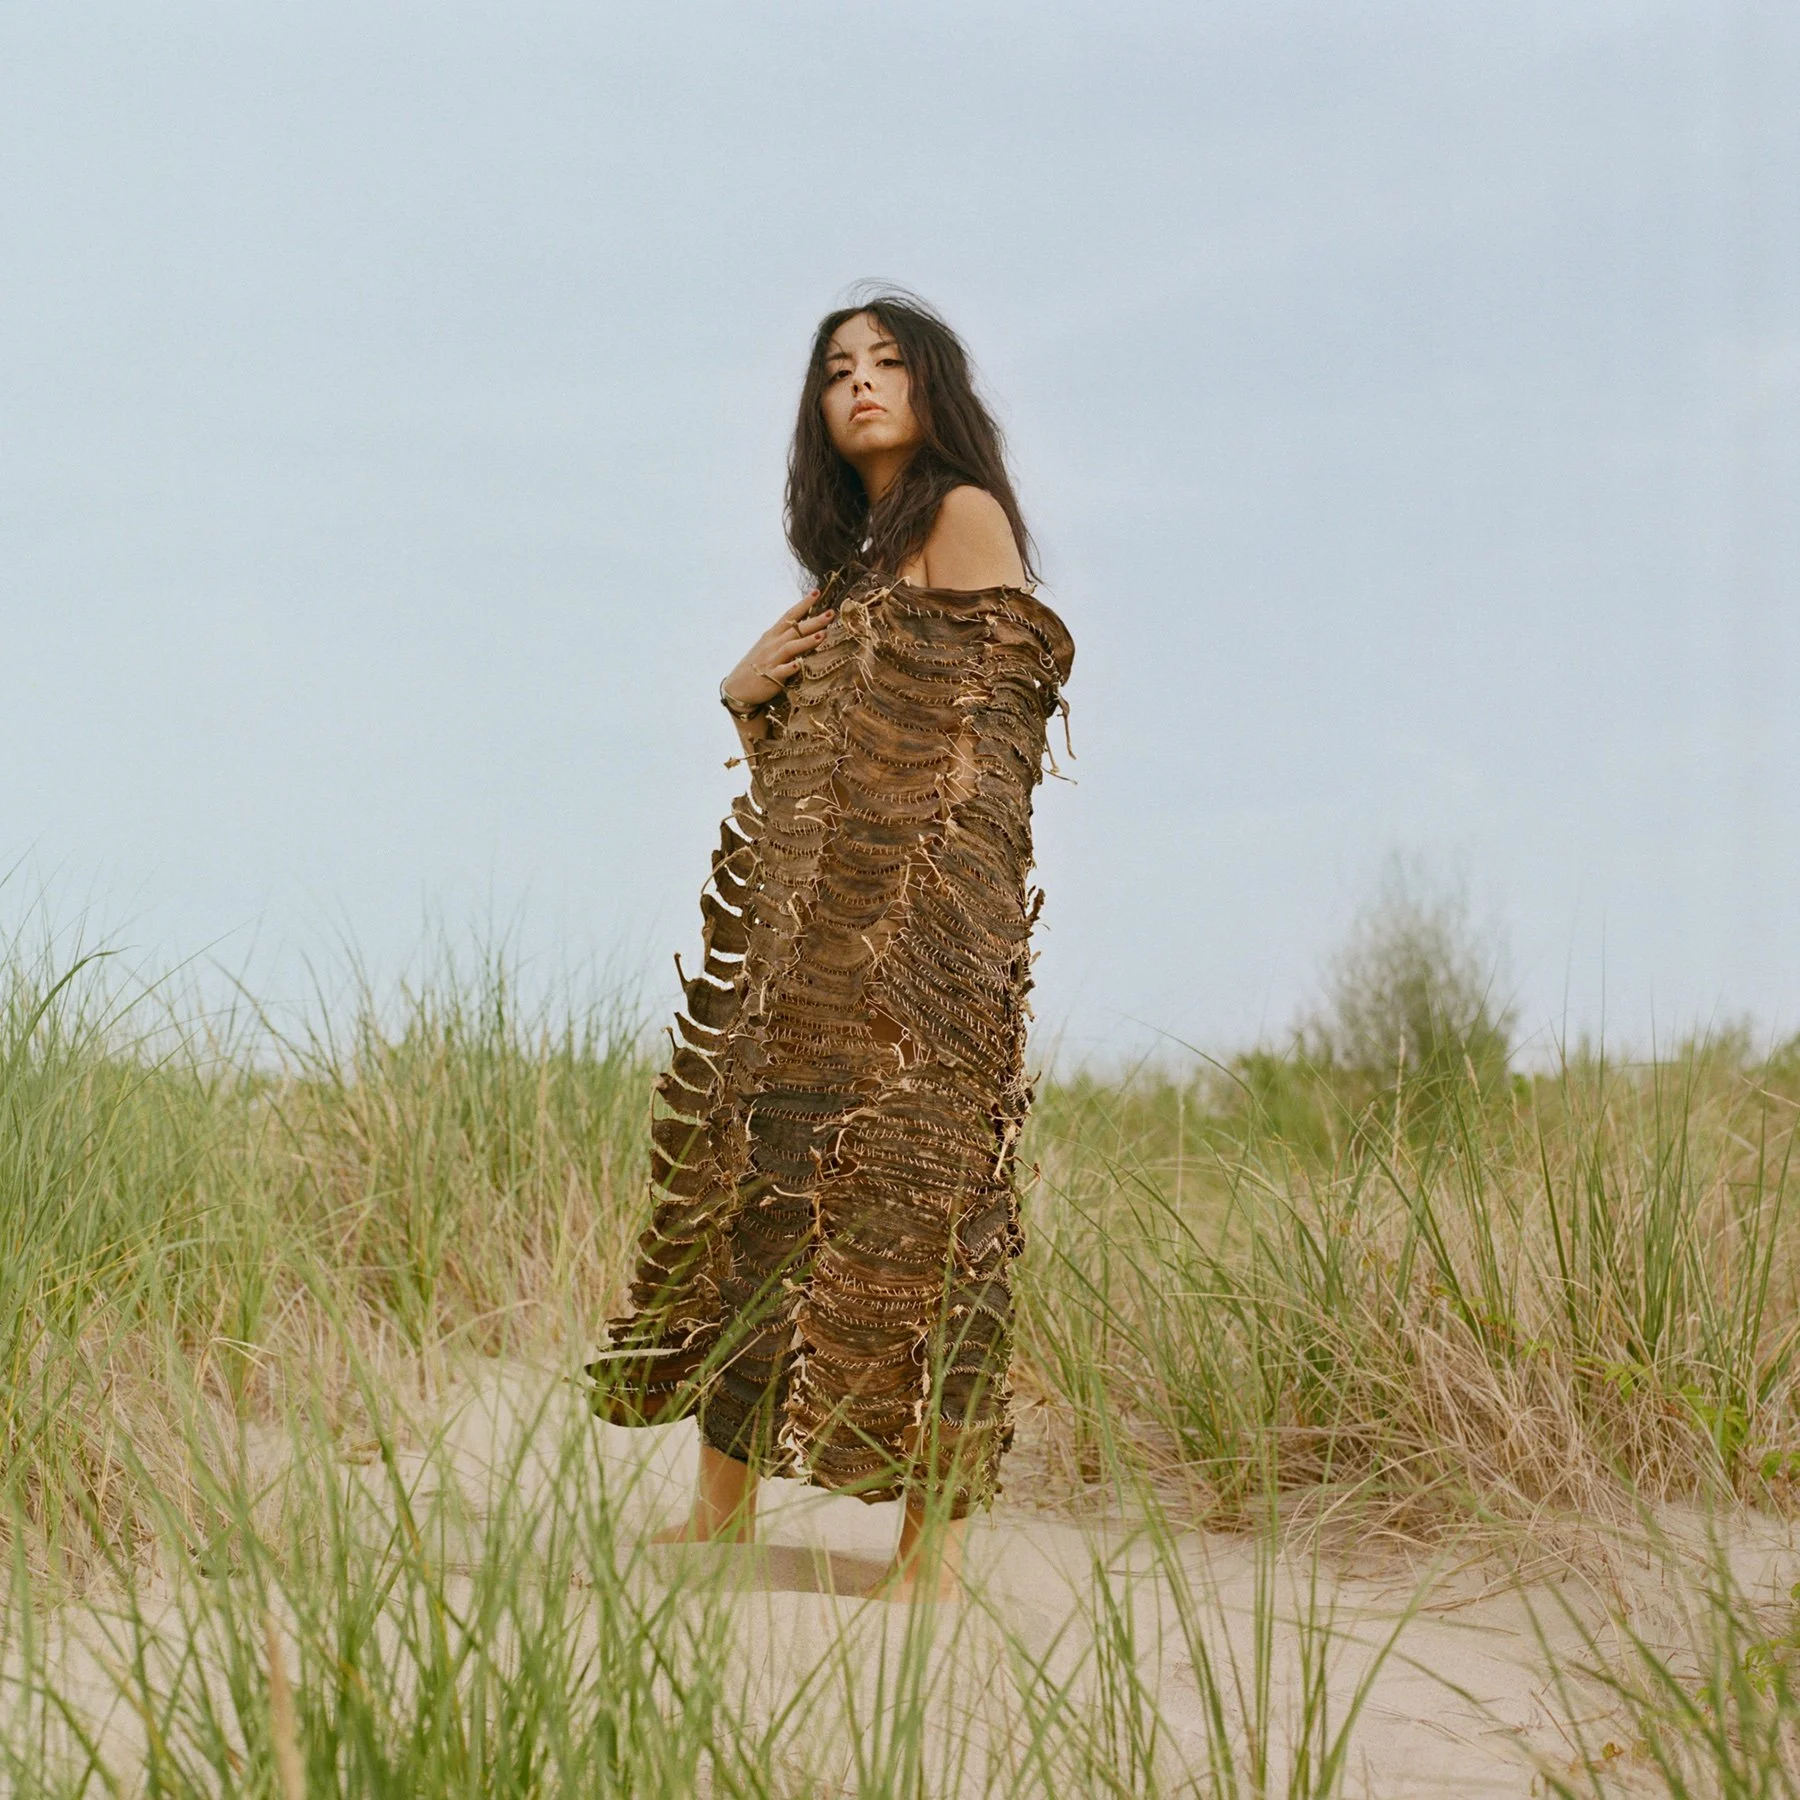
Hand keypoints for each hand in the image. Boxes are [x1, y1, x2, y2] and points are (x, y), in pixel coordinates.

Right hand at [722, 589, 834, 710]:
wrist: (737, 689)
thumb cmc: (757, 666)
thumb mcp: (769, 647)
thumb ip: (786, 637)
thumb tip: (806, 627)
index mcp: (773, 635)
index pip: (790, 615)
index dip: (803, 604)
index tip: (817, 592)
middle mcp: (772, 645)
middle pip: (794, 629)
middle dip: (813, 621)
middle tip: (831, 613)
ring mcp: (771, 660)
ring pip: (790, 647)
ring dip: (806, 641)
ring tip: (822, 635)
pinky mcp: (770, 678)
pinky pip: (781, 672)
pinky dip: (790, 668)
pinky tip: (799, 665)